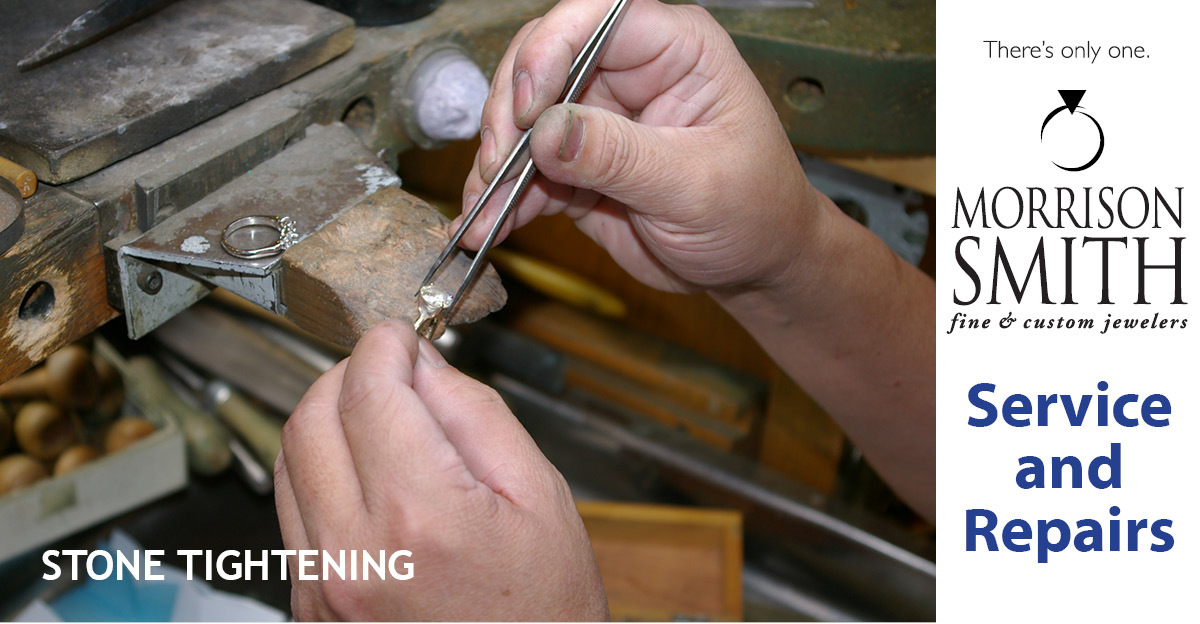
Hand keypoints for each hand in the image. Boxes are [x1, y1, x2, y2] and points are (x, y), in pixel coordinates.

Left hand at [275, 321, 607, 619]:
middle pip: (311, 417)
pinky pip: (291, 511)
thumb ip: (476, 414)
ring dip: (328, 420)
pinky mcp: (308, 605)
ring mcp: (322, 586)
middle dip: (348, 374)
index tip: (400, 336)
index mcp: (422, 517)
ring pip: (288, 460)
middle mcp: (355, 555)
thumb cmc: (543, 611)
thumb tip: (423, 364)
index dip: (383, 346)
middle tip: (389, 370)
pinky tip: (366, 473)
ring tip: (380, 421)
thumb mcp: (540, 496)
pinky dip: (320, 472)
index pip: (369, 391)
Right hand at [459, 0, 834, 294]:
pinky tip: (486, 225)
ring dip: (496, 163)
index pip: (600, 15)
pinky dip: (501, 199)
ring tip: (485, 210)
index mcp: (674, 49)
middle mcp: (628, 72)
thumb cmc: (753, 210)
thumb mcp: (695, 185)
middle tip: (499, 164)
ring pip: (521, 118)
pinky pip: (524, 172)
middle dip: (511, 112)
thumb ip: (621, 156)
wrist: (753, 265)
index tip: (530, 105)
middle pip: (542, 61)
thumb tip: (547, 132)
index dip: (553, 48)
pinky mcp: (574, 165)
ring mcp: (595, 118)